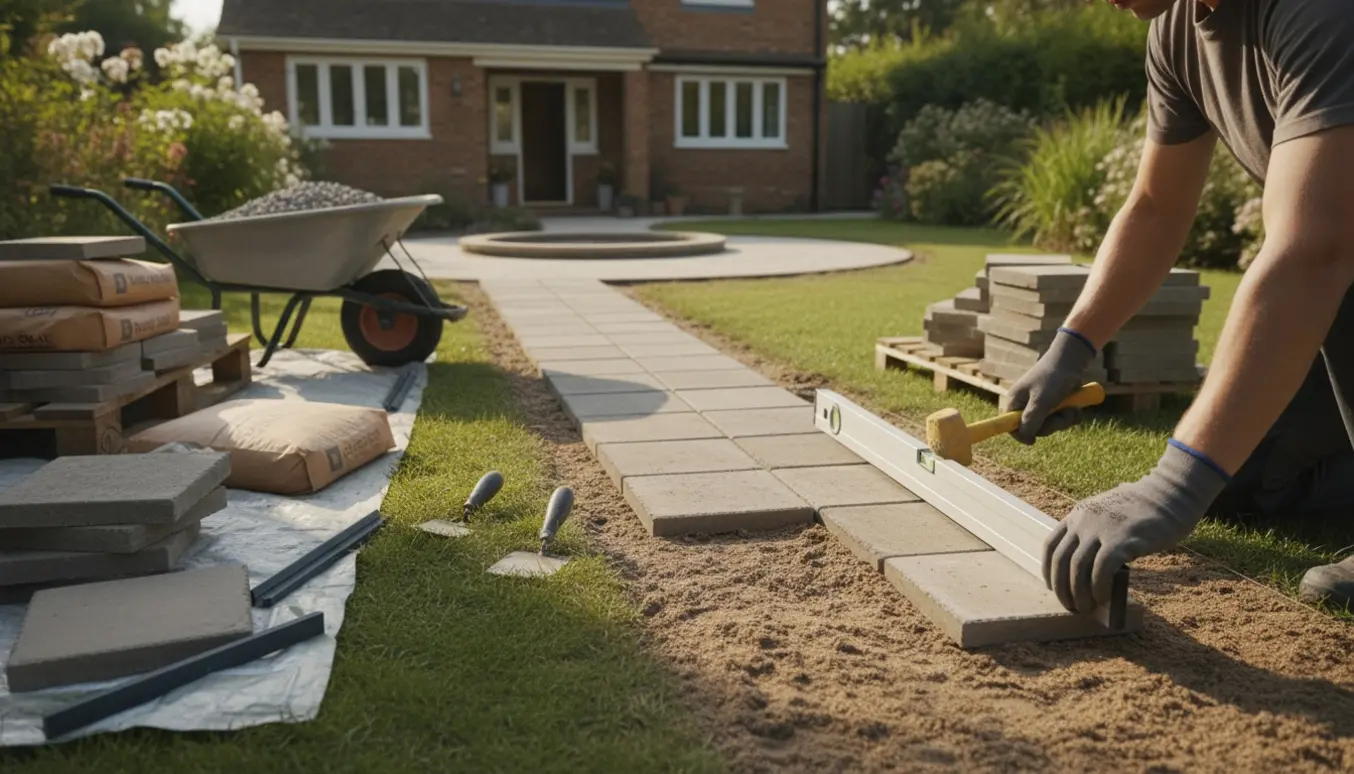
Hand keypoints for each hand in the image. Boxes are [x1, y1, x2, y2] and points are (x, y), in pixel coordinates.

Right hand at [1001, 328, 1097, 444]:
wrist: (1072, 360)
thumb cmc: (1053, 378)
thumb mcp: (1041, 401)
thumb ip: (1031, 420)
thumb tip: (1024, 437)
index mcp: (1016, 401)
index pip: (1011, 426)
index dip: (1021, 435)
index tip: (1033, 441)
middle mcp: (1027, 404)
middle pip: (1035, 429)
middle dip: (1052, 425)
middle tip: (1061, 415)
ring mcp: (1042, 405)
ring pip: (1052, 425)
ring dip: (1065, 420)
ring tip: (1072, 408)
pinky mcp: (1056, 404)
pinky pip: (1062, 419)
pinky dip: (1071, 415)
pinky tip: (1076, 407)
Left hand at [1043, 441, 1229, 612]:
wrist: (1171, 494)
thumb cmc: (1143, 510)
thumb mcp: (1107, 515)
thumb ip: (1095, 534)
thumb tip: (1089, 571)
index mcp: (1078, 515)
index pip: (1051, 546)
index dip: (1048, 571)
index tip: (1053, 588)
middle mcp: (1084, 521)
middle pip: (1061, 561)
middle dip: (1062, 588)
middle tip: (1072, 607)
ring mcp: (1102, 529)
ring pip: (1078, 568)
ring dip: (1079, 593)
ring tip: (1086, 608)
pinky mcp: (1122, 539)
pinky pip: (1101, 570)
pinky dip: (1099, 588)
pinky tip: (1104, 597)